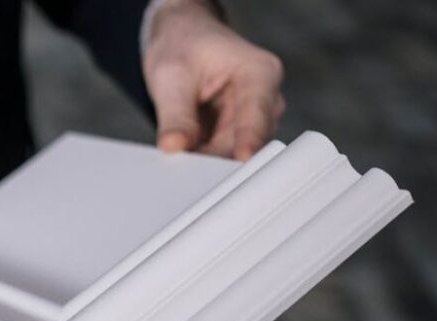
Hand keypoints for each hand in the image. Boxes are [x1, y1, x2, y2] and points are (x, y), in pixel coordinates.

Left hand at [143, 0, 285, 159]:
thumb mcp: (171, 75)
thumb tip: (175, 146)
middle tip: (181, 163)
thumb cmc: (183, 47)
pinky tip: (183, 147)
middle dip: (212, 156)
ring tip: (178, 147)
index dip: (249, 138)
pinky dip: (200, 156)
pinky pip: (220, 156)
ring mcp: (254, 120)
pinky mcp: (238, 135)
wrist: (182, 40)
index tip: (244, 158)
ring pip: (230, 155)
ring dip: (203, 158)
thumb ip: (175, 114)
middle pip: (243, 142)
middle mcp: (266, 99)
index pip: (257, 113)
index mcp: (260, 73)